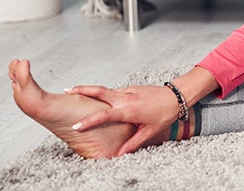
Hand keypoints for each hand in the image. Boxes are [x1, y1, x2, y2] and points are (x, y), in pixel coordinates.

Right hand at [65, 66, 218, 155]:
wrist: (177, 96)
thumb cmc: (164, 114)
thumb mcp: (149, 132)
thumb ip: (133, 143)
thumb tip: (119, 155)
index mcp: (128, 110)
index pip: (103, 116)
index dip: (89, 122)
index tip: (75, 127)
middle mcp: (125, 98)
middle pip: (100, 91)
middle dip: (82, 90)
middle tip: (66, 90)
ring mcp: (128, 91)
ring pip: (106, 90)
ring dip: (91, 91)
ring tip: (75, 93)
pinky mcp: (131, 88)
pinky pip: (115, 92)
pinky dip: (105, 94)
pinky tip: (101, 100)